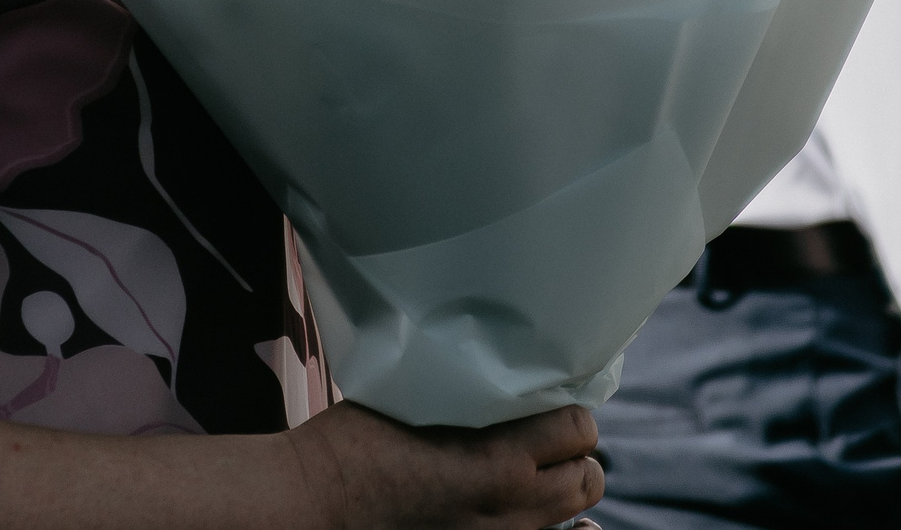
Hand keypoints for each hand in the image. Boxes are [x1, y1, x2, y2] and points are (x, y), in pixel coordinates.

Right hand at [285, 402, 604, 529]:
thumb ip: (471, 400)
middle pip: (586, 479)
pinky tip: (528, 514)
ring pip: (574, 519)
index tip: (546, 401)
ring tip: (534, 473)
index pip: (577, 429)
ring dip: (561, 490)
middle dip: (573, 454)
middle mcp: (510, 510)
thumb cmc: (352, 446)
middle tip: (544, 439)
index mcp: (498, 460)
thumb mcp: (416, 400)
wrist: (314, 507)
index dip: (567, 411)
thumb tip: (504, 384)